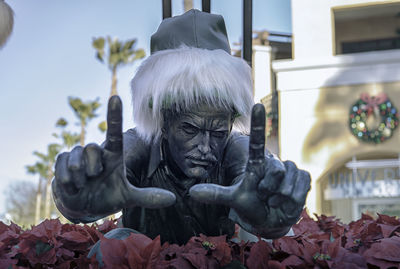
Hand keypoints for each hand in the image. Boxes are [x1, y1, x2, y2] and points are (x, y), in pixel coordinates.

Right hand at [52, 96, 175, 222]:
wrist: (84, 206)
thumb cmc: (108, 197)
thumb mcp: (128, 198)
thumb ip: (148, 197)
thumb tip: (172, 199)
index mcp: (113, 155)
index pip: (114, 132)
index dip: (114, 115)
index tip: (115, 97)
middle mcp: (97, 151)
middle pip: (92, 150)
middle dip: (92, 170)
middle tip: (94, 179)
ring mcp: (79, 154)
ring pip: (76, 161)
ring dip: (79, 179)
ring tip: (83, 185)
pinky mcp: (62, 160)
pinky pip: (62, 168)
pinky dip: (67, 182)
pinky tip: (72, 186)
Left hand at [189, 104, 310, 236]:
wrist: (271, 219)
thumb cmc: (251, 205)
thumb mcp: (233, 199)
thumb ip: (215, 194)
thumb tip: (191, 193)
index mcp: (256, 163)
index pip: (256, 142)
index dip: (258, 124)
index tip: (257, 105)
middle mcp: (273, 162)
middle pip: (276, 172)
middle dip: (268, 190)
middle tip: (264, 197)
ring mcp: (290, 168)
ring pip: (287, 184)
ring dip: (280, 198)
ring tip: (274, 201)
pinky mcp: (303, 177)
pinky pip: (300, 188)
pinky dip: (293, 201)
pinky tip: (288, 202)